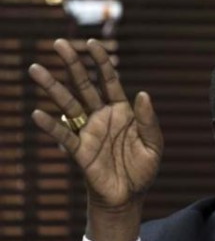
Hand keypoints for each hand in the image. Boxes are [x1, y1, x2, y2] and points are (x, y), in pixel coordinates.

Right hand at [28, 39, 162, 240]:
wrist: (129, 197)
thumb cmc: (142, 169)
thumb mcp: (153, 144)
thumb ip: (149, 121)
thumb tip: (143, 93)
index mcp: (123, 111)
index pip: (110, 81)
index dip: (101, 62)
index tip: (91, 43)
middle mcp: (103, 116)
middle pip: (85, 85)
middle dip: (73, 64)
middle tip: (59, 43)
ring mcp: (89, 131)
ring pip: (69, 104)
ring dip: (53, 87)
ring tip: (36, 69)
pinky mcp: (80, 150)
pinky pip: (64, 135)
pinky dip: (51, 125)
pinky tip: (38, 114)